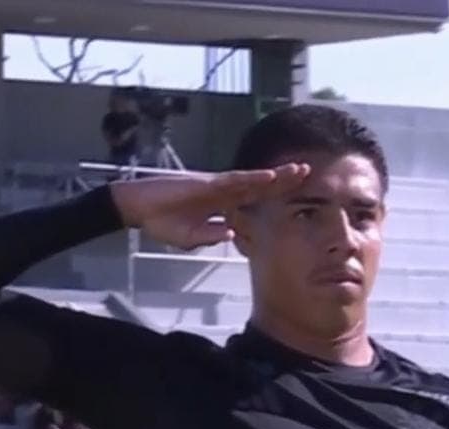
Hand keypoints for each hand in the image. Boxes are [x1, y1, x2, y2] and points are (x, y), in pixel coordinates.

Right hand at [110, 163, 309, 249]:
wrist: (139, 209)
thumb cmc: (162, 222)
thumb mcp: (190, 238)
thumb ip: (211, 236)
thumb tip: (232, 234)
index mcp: (222, 206)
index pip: (254, 199)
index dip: (275, 195)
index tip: (296, 193)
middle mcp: (223, 192)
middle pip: (260, 185)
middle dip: (284, 180)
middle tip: (309, 172)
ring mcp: (216, 186)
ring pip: (252, 179)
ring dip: (275, 176)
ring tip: (299, 170)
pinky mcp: (206, 184)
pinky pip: (233, 181)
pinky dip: (252, 179)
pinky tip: (269, 177)